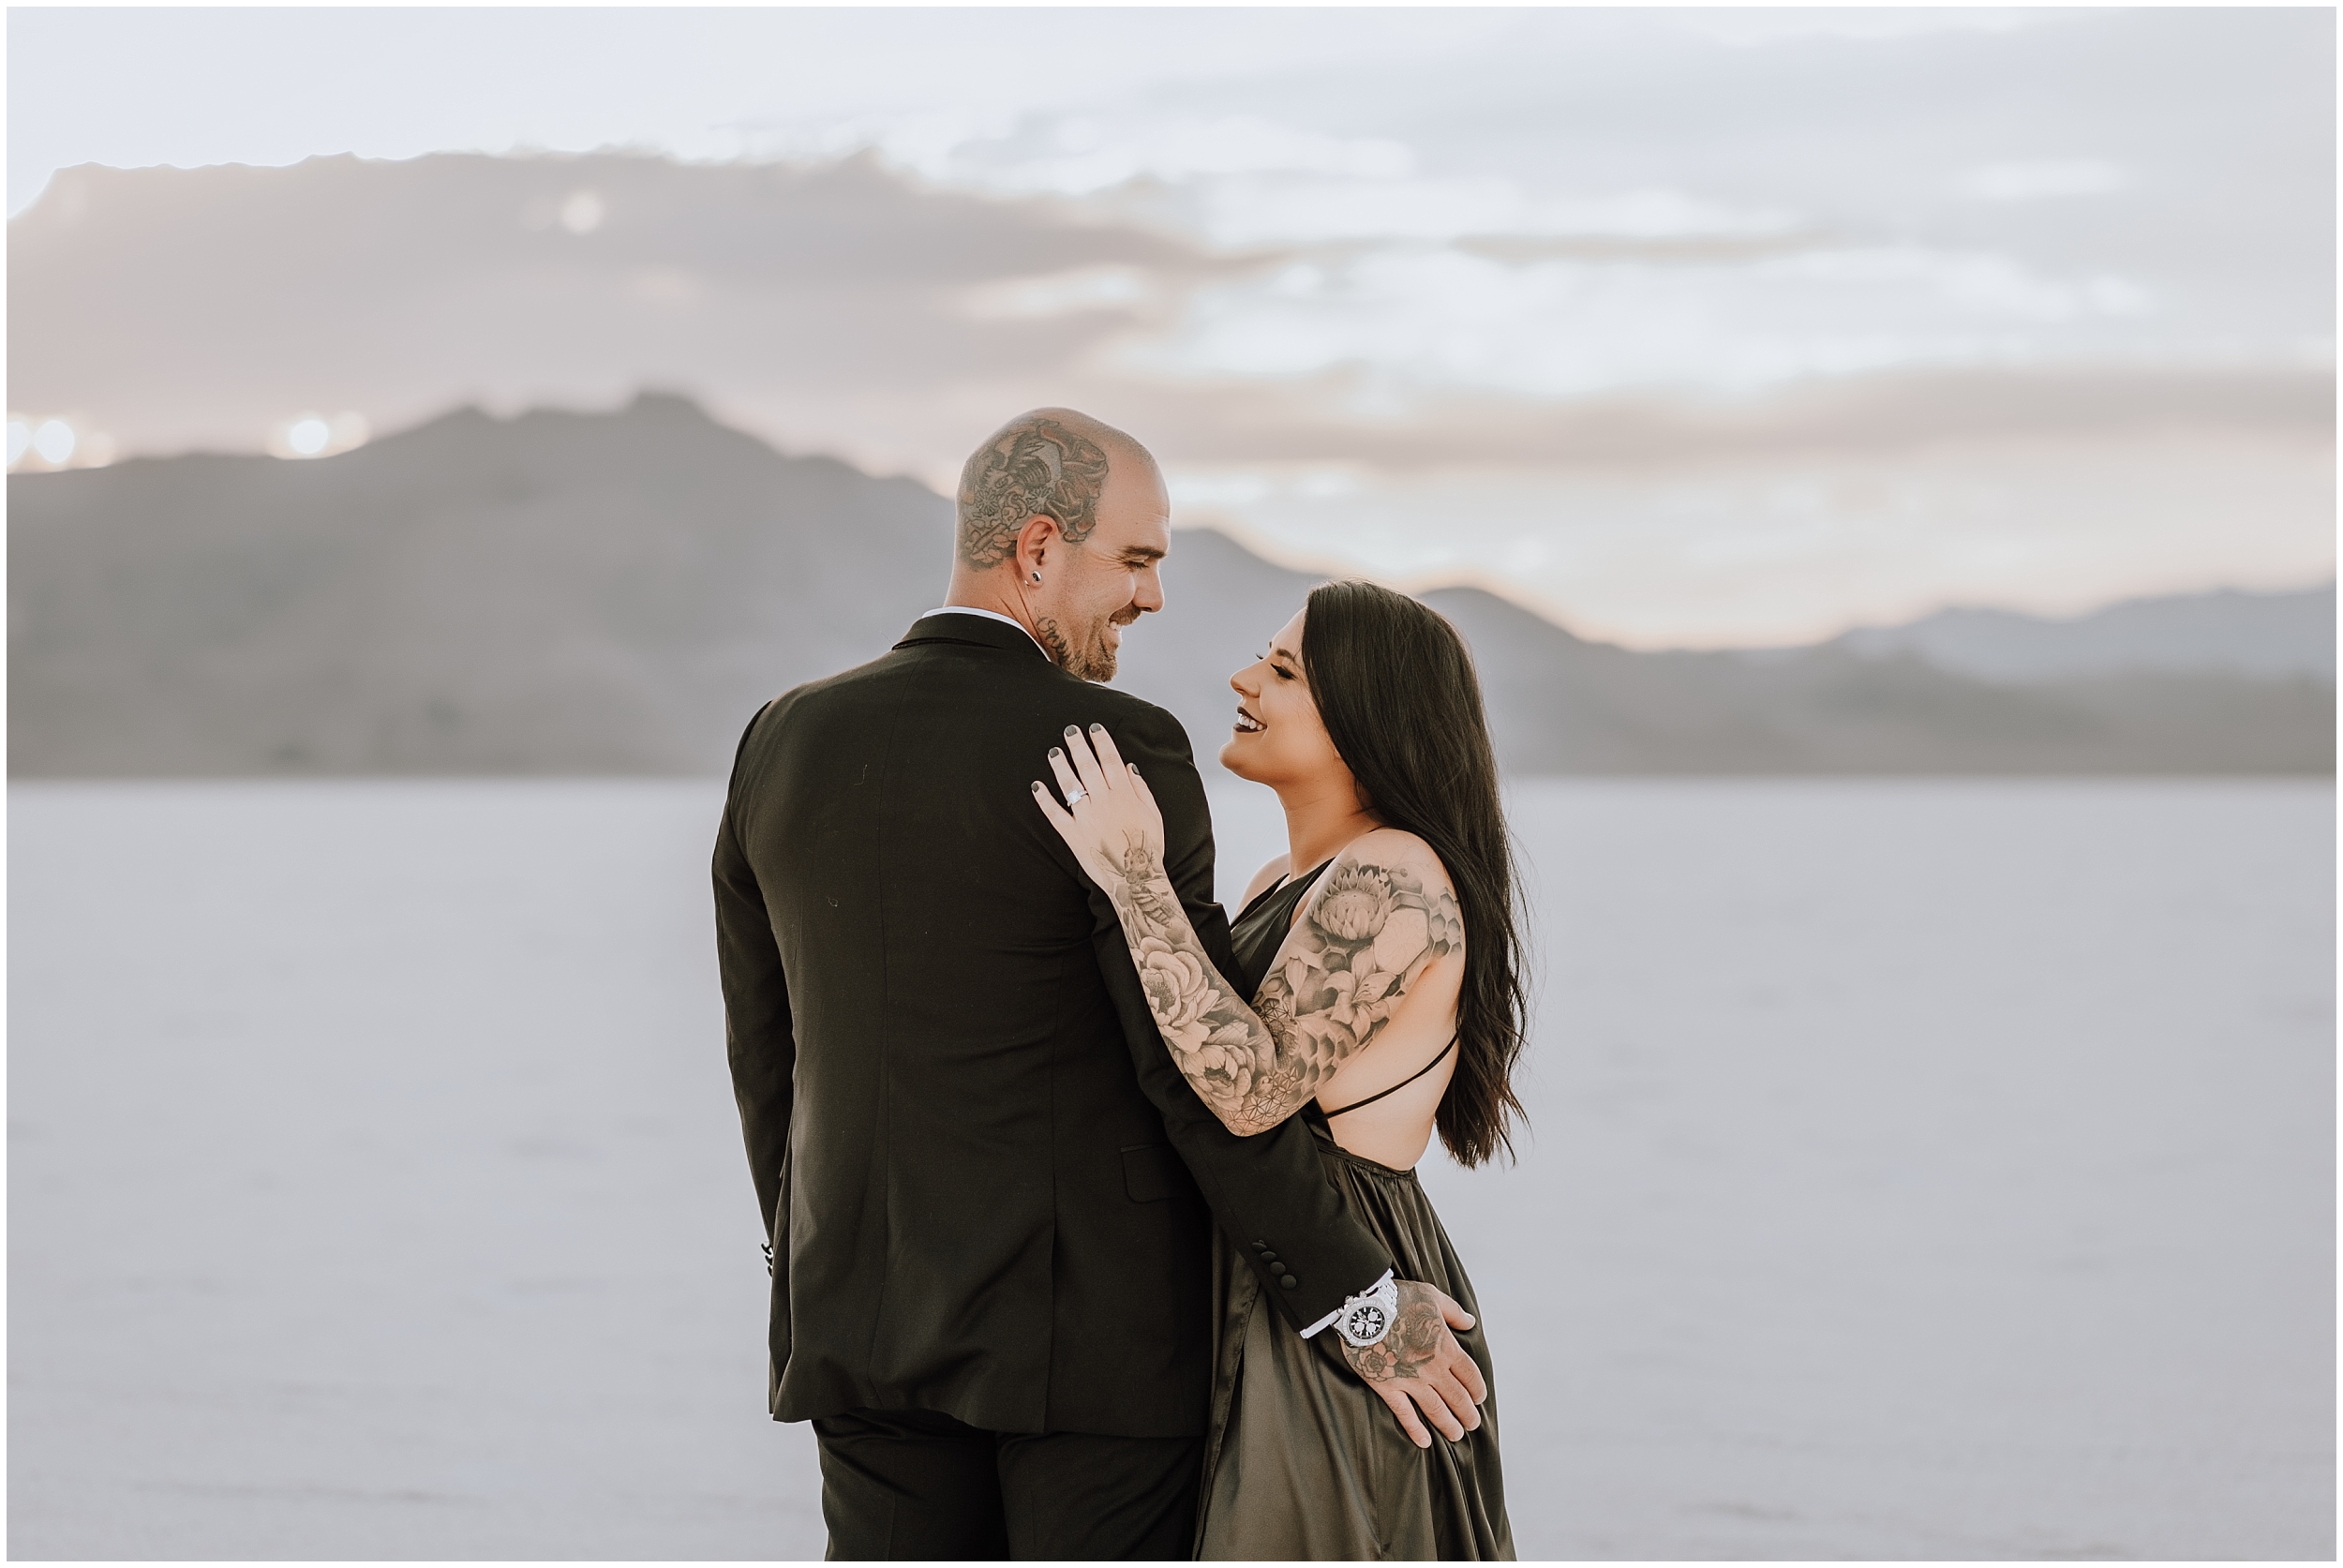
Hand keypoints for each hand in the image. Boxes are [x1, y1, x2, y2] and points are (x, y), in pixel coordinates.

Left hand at [1033, 724, 1166, 891]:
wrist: (1136, 879)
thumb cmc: (1147, 847)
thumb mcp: (1153, 814)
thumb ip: (1141, 789)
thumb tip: (1128, 766)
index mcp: (1125, 795)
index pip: (1110, 760)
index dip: (1102, 742)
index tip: (1094, 728)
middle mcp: (1104, 803)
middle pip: (1088, 767)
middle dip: (1078, 746)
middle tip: (1069, 731)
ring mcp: (1086, 819)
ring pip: (1070, 786)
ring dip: (1060, 766)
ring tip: (1054, 752)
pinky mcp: (1073, 835)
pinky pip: (1055, 814)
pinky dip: (1044, 799)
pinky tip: (1036, 786)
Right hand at [1337, 1280, 1487, 1448]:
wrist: (1364, 1308)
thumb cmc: (1398, 1298)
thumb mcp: (1431, 1297)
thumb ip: (1453, 1312)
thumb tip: (1470, 1322)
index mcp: (1446, 1347)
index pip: (1469, 1374)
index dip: (1477, 1388)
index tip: (1479, 1398)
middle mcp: (1432, 1368)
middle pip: (1457, 1396)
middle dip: (1467, 1413)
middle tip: (1473, 1424)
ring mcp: (1410, 1380)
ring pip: (1436, 1409)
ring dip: (1448, 1424)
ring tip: (1457, 1435)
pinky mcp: (1387, 1387)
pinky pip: (1404, 1413)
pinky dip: (1415, 1429)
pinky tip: (1424, 1441)